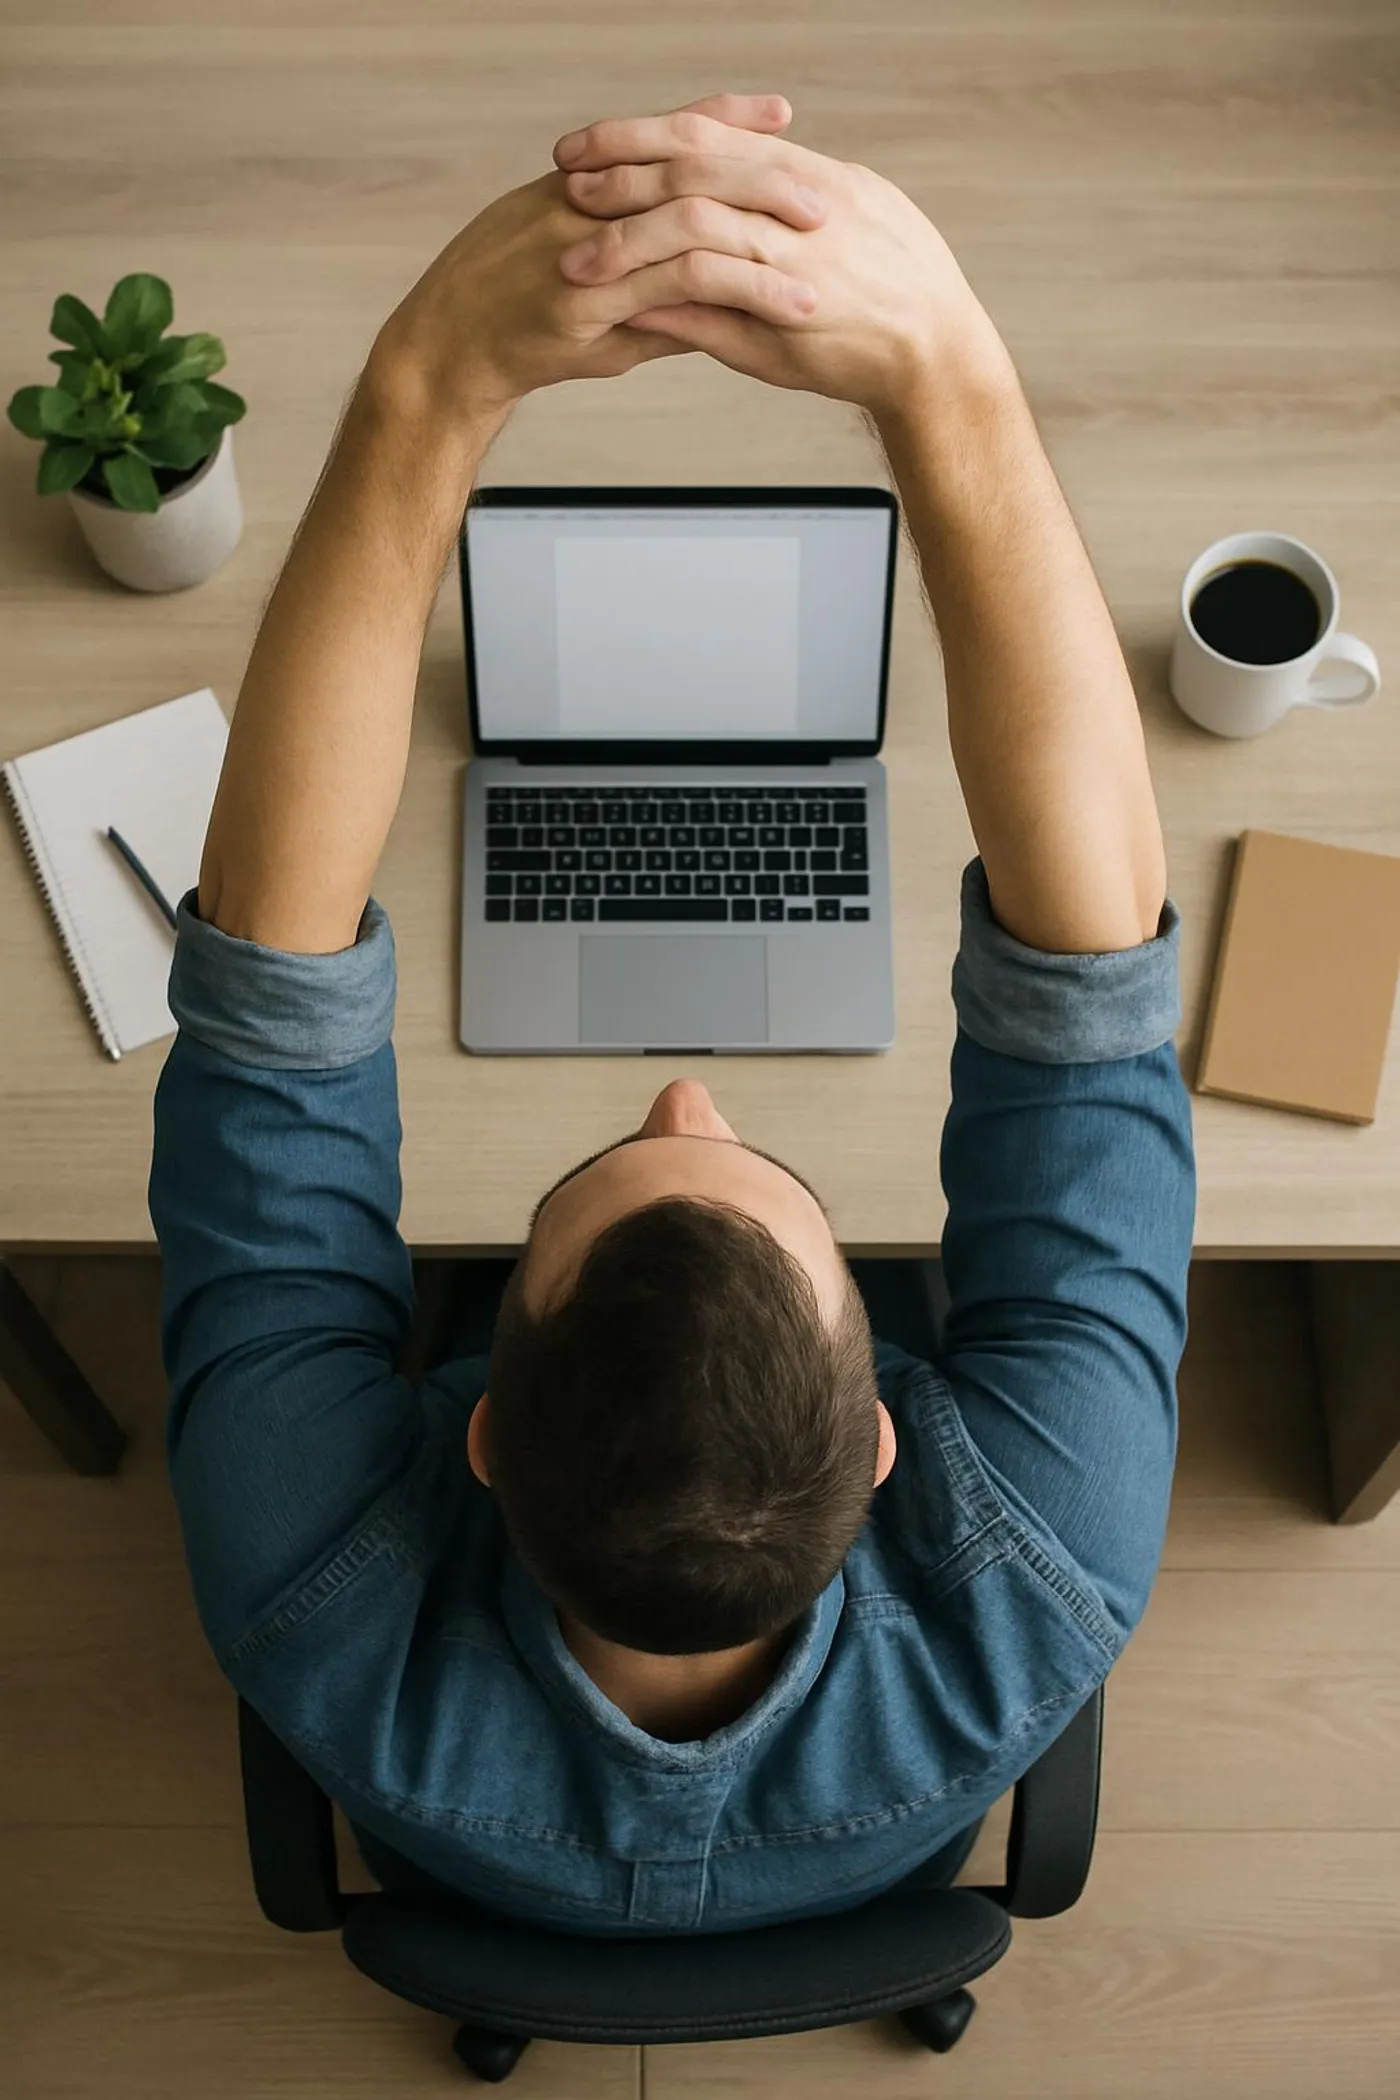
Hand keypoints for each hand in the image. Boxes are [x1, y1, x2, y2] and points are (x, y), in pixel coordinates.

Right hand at [371, 94, 823, 423]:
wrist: (450, 353)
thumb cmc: (515, 327)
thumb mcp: (589, 298)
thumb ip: (651, 295)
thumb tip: (710, 305)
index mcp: (588, 185)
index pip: (669, 135)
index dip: (726, 119)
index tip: (783, 118)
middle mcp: (592, 201)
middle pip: (694, 165)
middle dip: (763, 172)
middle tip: (822, 192)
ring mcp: (591, 245)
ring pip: (695, 218)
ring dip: (766, 230)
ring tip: (821, 246)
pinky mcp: (592, 297)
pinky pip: (679, 281)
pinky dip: (741, 288)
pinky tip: (784, 302)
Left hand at [553, 105, 1011, 417]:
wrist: (939, 355)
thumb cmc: (886, 309)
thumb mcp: (826, 252)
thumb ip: (764, 241)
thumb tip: (708, 239)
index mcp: (806, 177)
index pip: (712, 134)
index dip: (646, 132)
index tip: (593, 143)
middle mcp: (799, 200)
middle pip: (695, 159)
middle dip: (624, 162)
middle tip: (567, 172)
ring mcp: (798, 248)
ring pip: (699, 215)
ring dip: (631, 231)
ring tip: (578, 249)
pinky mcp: (797, 299)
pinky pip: (722, 281)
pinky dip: (668, 287)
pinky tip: (625, 300)